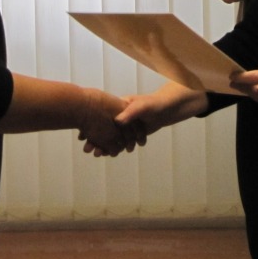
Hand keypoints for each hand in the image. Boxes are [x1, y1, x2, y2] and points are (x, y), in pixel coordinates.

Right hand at [83, 82, 209, 154]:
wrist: (173, 107)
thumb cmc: (159, 103)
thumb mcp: (145, 106)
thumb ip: (132, 112)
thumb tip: (118, 121)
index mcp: (120, 105)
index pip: (103, 117)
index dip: (93, 126)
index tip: (84, 137)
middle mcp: (122, 113)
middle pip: (105, 127)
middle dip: (95, 138)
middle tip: (87, 150)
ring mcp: (127, 123)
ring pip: (112, 135)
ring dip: (103, 144)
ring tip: (96, 155)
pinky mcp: (134, 130)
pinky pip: (122, 139)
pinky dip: (115, 146)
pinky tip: (109, 154)